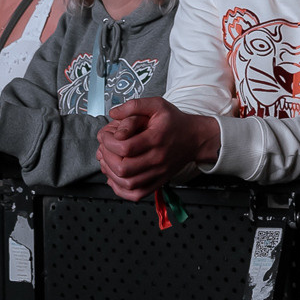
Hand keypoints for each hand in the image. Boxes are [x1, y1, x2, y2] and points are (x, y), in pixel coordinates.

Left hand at [96, 99, 220, 200]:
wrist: (195, 138)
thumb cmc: (175, 122)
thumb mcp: (157, 105)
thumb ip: (134, 105)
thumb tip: (113, 114)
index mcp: (156, 138)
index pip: (125, 147)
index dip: (108, 143)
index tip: (105, 136)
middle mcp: (158, 159)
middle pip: (124, 168)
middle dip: (107, 158)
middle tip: (104, 149)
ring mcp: (159, 173)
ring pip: (128, 184)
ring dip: (111, 174)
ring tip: (107, 161)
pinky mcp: (159, 182)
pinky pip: (137, 194)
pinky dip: (121, 190)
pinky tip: (115, 178)